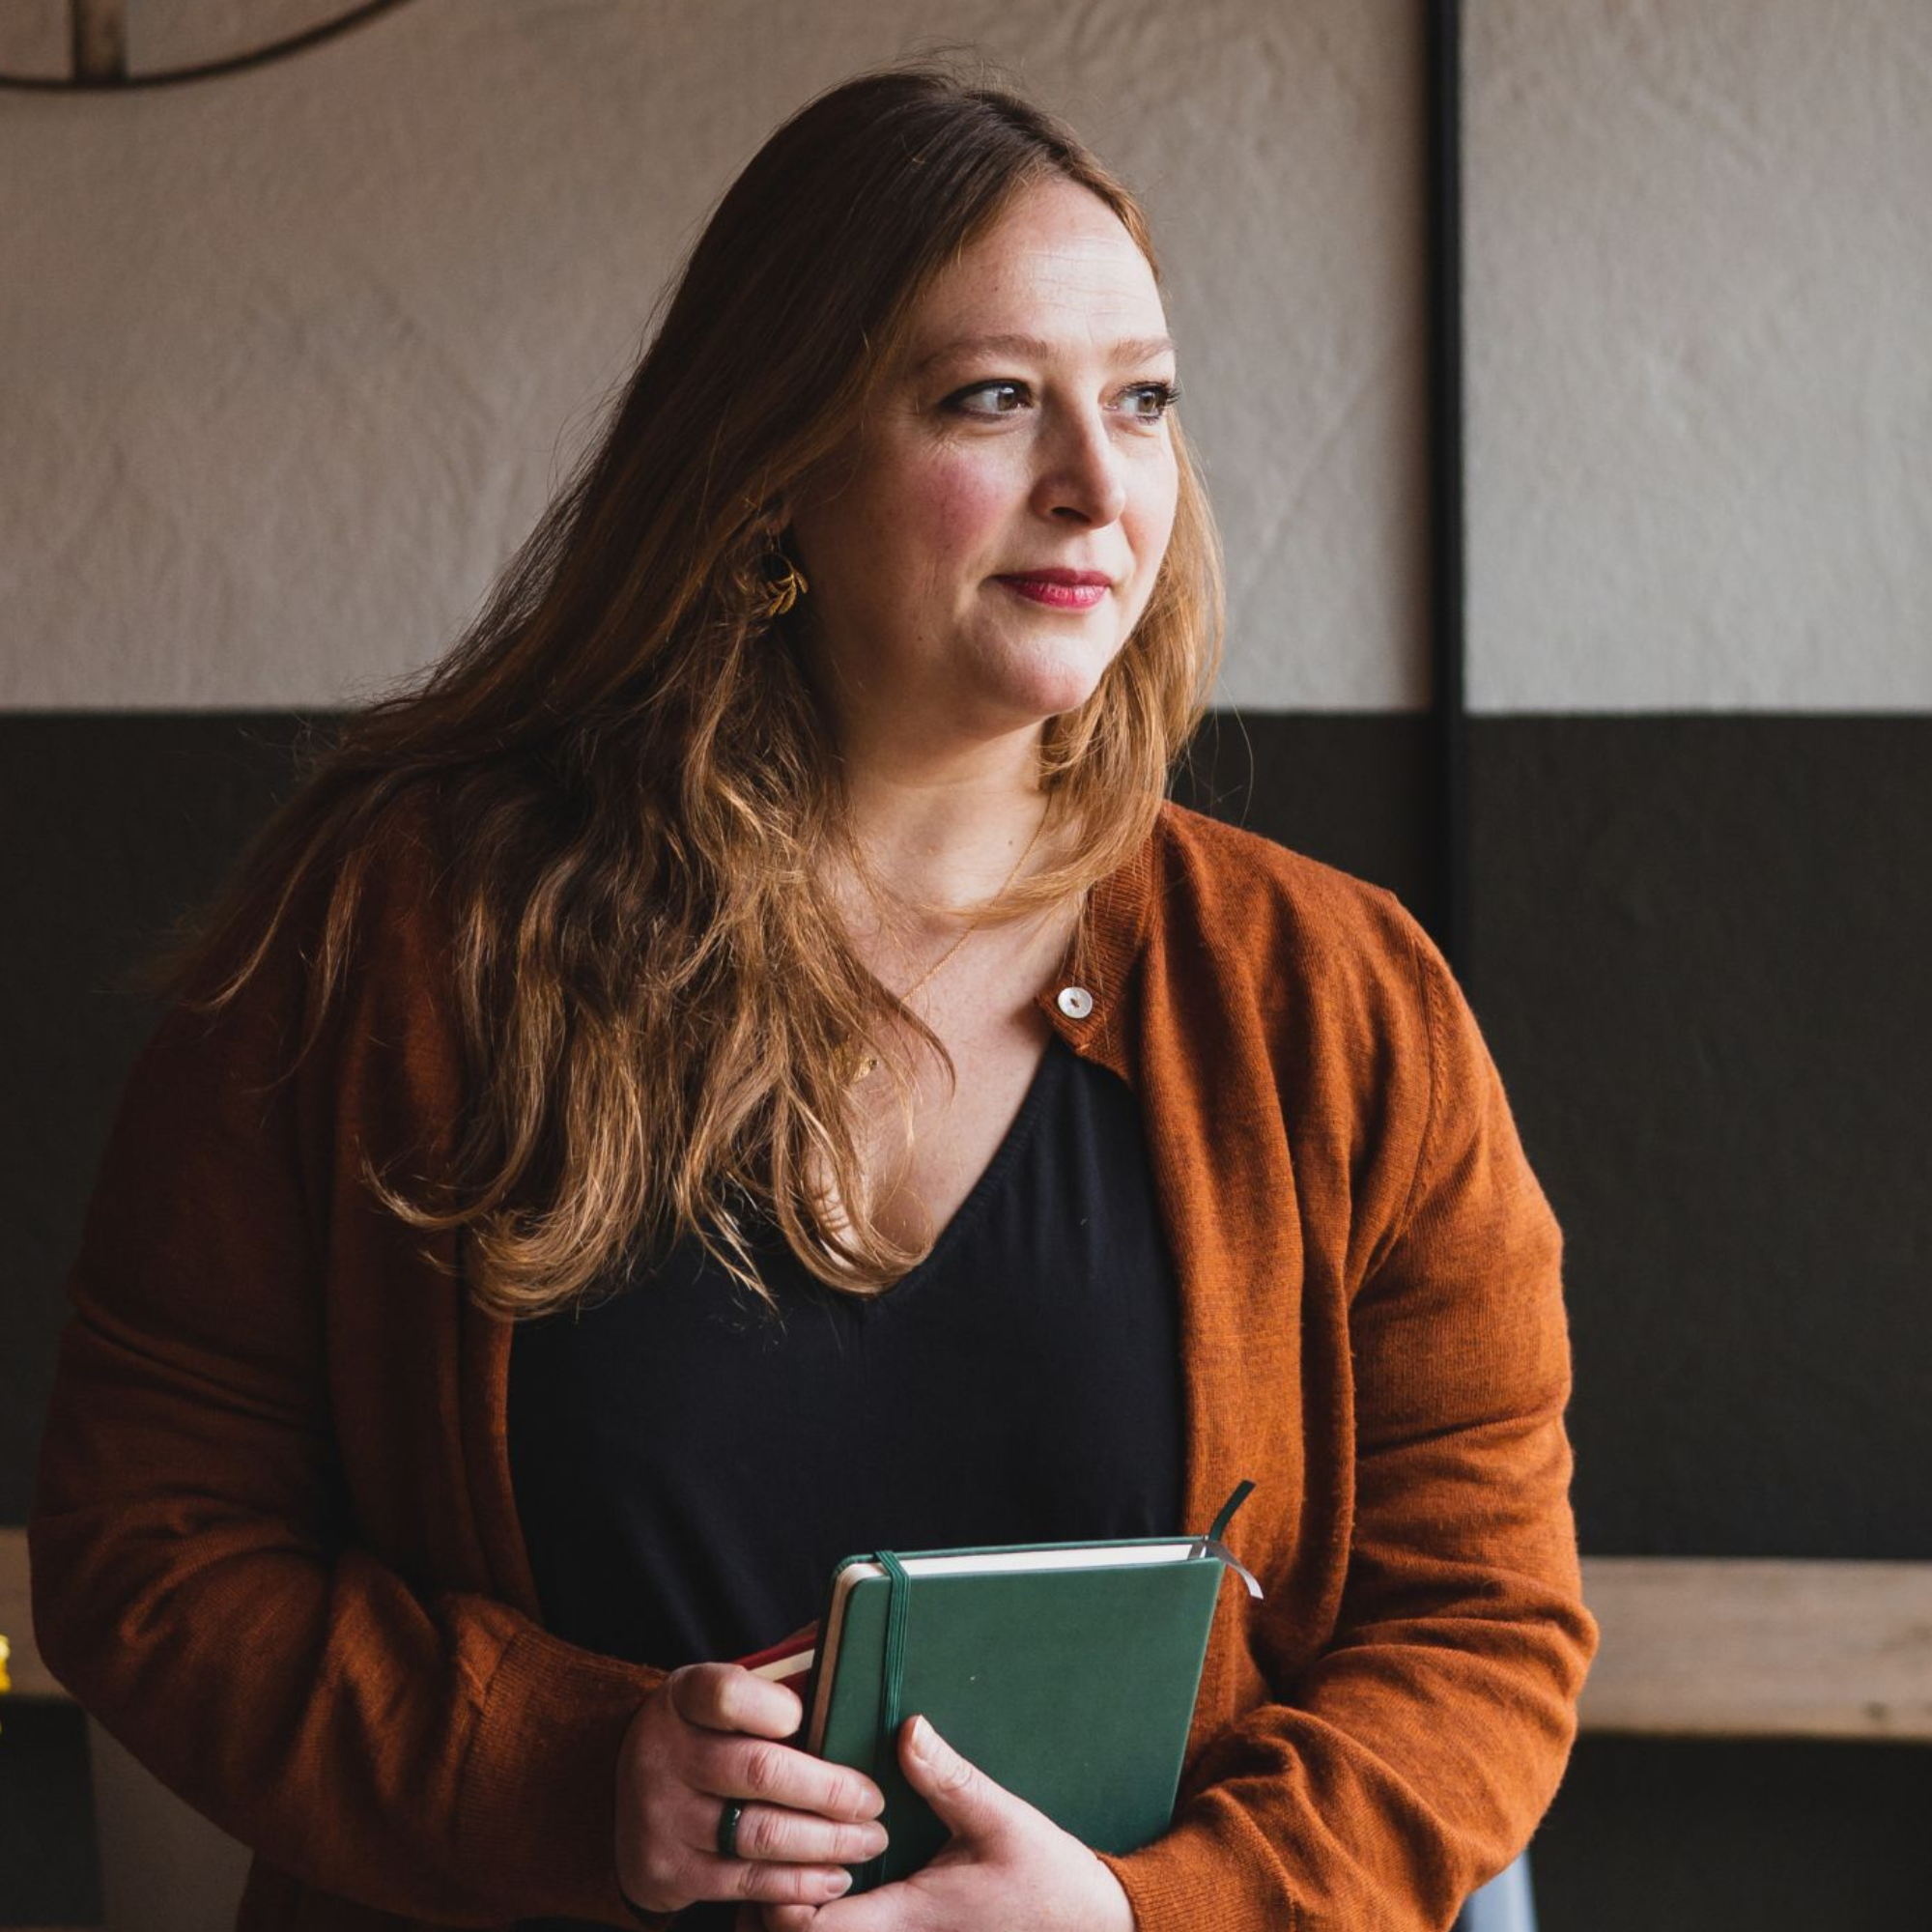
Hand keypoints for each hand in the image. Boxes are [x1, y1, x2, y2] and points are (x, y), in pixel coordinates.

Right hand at [615, 1662, 888, 1914]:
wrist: (629, 1801)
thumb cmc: (706, 1735)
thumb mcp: (725, 1694)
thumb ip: (784, 1668)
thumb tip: (853, 1638)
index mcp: (684, 1697)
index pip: (726, 1693)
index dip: (774, 1706)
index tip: (813, 1719)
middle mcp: (664, 1753)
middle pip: (759, 1771)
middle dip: (830, 1790)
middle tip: (874, 1801)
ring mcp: (661, 1817)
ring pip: (760, 1834)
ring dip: (826, 1842)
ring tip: (869, 1840)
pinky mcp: (667, 1872)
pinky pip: (746, 1882)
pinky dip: (799, 1883)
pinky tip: (835, 1876)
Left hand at [753, 1714, 1137, 1931]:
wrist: (1086, 1927)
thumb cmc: (1045, 1879)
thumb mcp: (1002, 1820)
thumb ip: (950, 1779)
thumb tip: (908, 1728)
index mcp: (902, 1919)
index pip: (806, 1929)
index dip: (777, 1891)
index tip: (785, 1835)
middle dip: (769, 1898)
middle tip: (772, 1836)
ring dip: (793, 1907)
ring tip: (794, 1849)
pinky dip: (823, 1913)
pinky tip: (829, 1869)